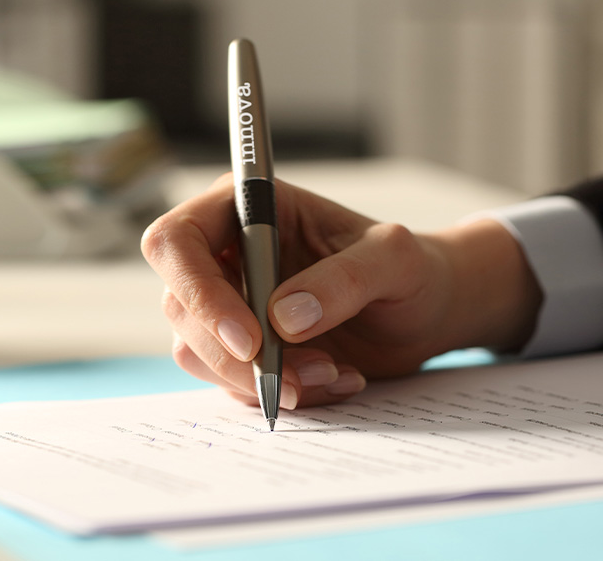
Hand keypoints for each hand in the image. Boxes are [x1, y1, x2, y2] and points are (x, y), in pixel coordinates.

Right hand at [141, 174, 541, 409]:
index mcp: (248, 209)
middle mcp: (226, 254)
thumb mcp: (395, 260)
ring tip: (334, 374)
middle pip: (180, 307)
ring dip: (259, 379)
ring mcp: (228, 304)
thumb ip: (345, 279)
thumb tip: (283, 318)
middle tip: (307, 375)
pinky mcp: (242, 348)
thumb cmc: (411, 269)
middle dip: (238, 354)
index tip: (252, 340)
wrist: (425, 312)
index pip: (177, 241)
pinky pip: (231, 382)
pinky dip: (280, 394)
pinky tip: (336, 380)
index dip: (199, 292)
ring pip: (196, 352)